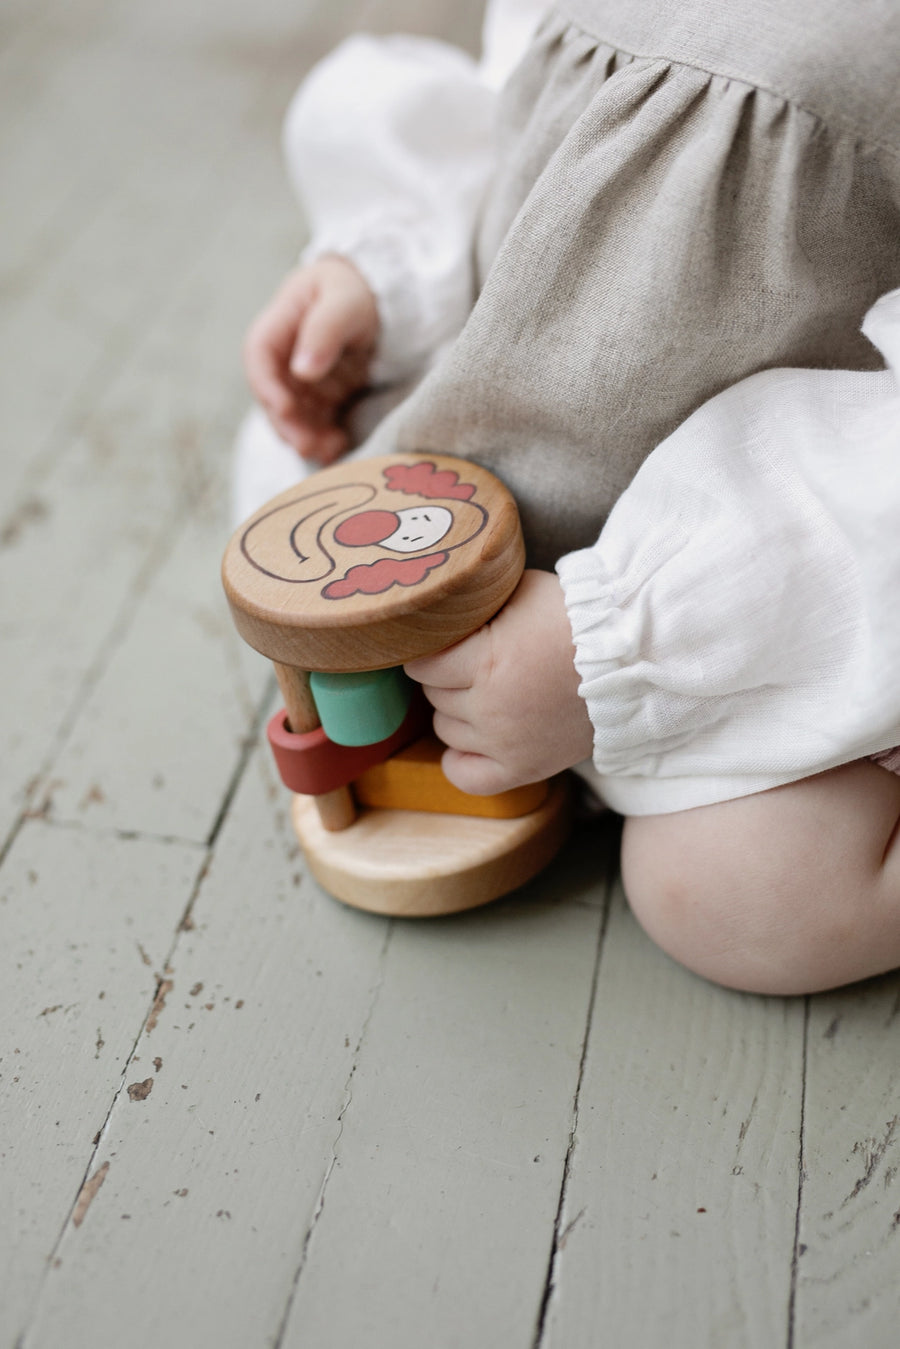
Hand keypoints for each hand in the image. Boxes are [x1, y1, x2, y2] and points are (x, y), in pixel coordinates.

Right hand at [242, 256, 378, 465]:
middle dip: (287, 423)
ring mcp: (302, 378)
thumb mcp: (345, 302)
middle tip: (306, 446)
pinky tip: (339, 447)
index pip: (258, 356)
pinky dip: (323, 437)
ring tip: (329, 451)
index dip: (266, 386)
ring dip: (306, 436)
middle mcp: (284, 356)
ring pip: (294, 414)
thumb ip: (324, 331)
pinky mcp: (321, 395)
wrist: (380, 294)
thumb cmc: (356, 289)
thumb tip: (302, 370)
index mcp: (279, 324)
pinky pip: (316, 421)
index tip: (284, 409)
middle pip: (274, 394)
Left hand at [404, 570, 594, 794]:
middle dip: (447, 678)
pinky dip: (460, 762)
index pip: (422, 665)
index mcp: (487, 660)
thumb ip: (477, 605)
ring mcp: (507, 742)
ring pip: (447, 730)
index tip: (443, 645)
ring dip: (457, 711)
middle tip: (473, 664)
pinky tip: (471, 740)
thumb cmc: (578, 618)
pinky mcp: (526, 767)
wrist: (632, 658)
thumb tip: (441, 608)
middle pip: (435, 696)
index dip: (428, 651)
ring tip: (484, 693)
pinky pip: (467, 777)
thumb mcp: (521, 592)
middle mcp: (492, 706)